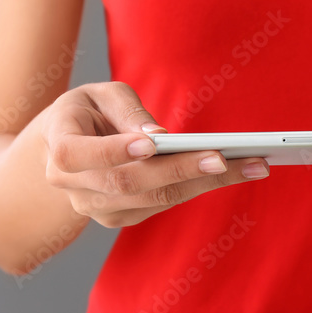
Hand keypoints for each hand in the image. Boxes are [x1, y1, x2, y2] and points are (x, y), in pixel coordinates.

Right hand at [41, 82, 269, 227]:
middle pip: (129, 184)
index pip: (77, 155)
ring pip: (154, 199)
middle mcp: (74, 186)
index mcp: (58, 147)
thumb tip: (160, 137)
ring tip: (253, 165)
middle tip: (224, 158)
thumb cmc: (87, 112)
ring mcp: (98, 209)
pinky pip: (165, 203)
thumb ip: (126, 111)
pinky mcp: (122, 218)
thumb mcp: (100, 94)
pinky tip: (239, 171)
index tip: (152, 145)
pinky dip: (202, 187)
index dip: (113, 152)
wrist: (66, 148)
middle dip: (180, 171)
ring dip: (206, 183)